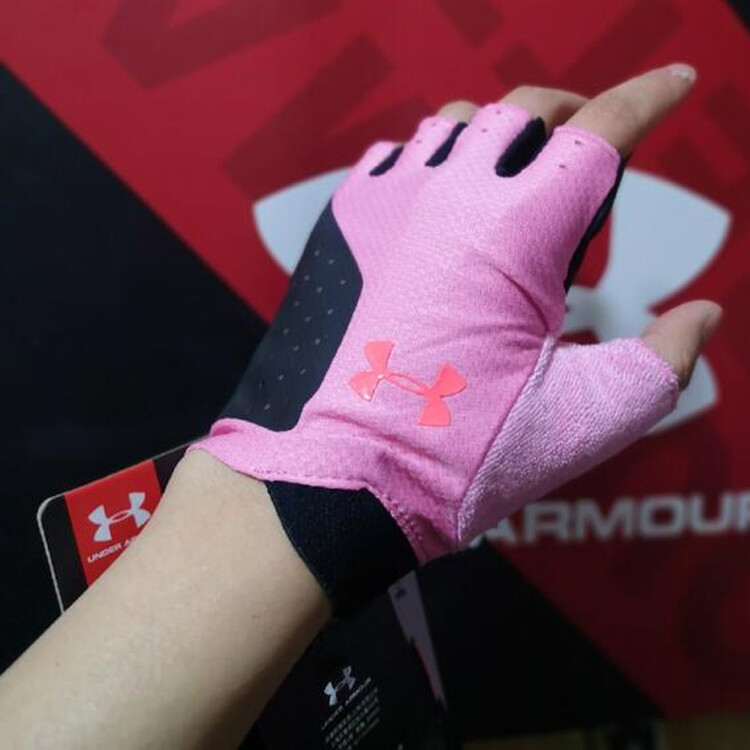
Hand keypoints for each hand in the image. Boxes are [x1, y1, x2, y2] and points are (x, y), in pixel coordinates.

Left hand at [196, 64, 720, 605]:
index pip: (598, 135)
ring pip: (455, 121)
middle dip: (572, 115)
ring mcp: (393, 208)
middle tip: (594, 152)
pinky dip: (430, 155)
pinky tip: (444, 191)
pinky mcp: (351, 229)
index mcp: (519, 235)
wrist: (363, 472)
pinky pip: (392, 154)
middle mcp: (452, 201)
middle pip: (524, 110)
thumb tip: (705, 313)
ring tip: (519, 172)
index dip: (649, 99)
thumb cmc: (473, 451)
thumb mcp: (594, 416)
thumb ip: (667, 359)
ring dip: (499, 132)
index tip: (676, 83)